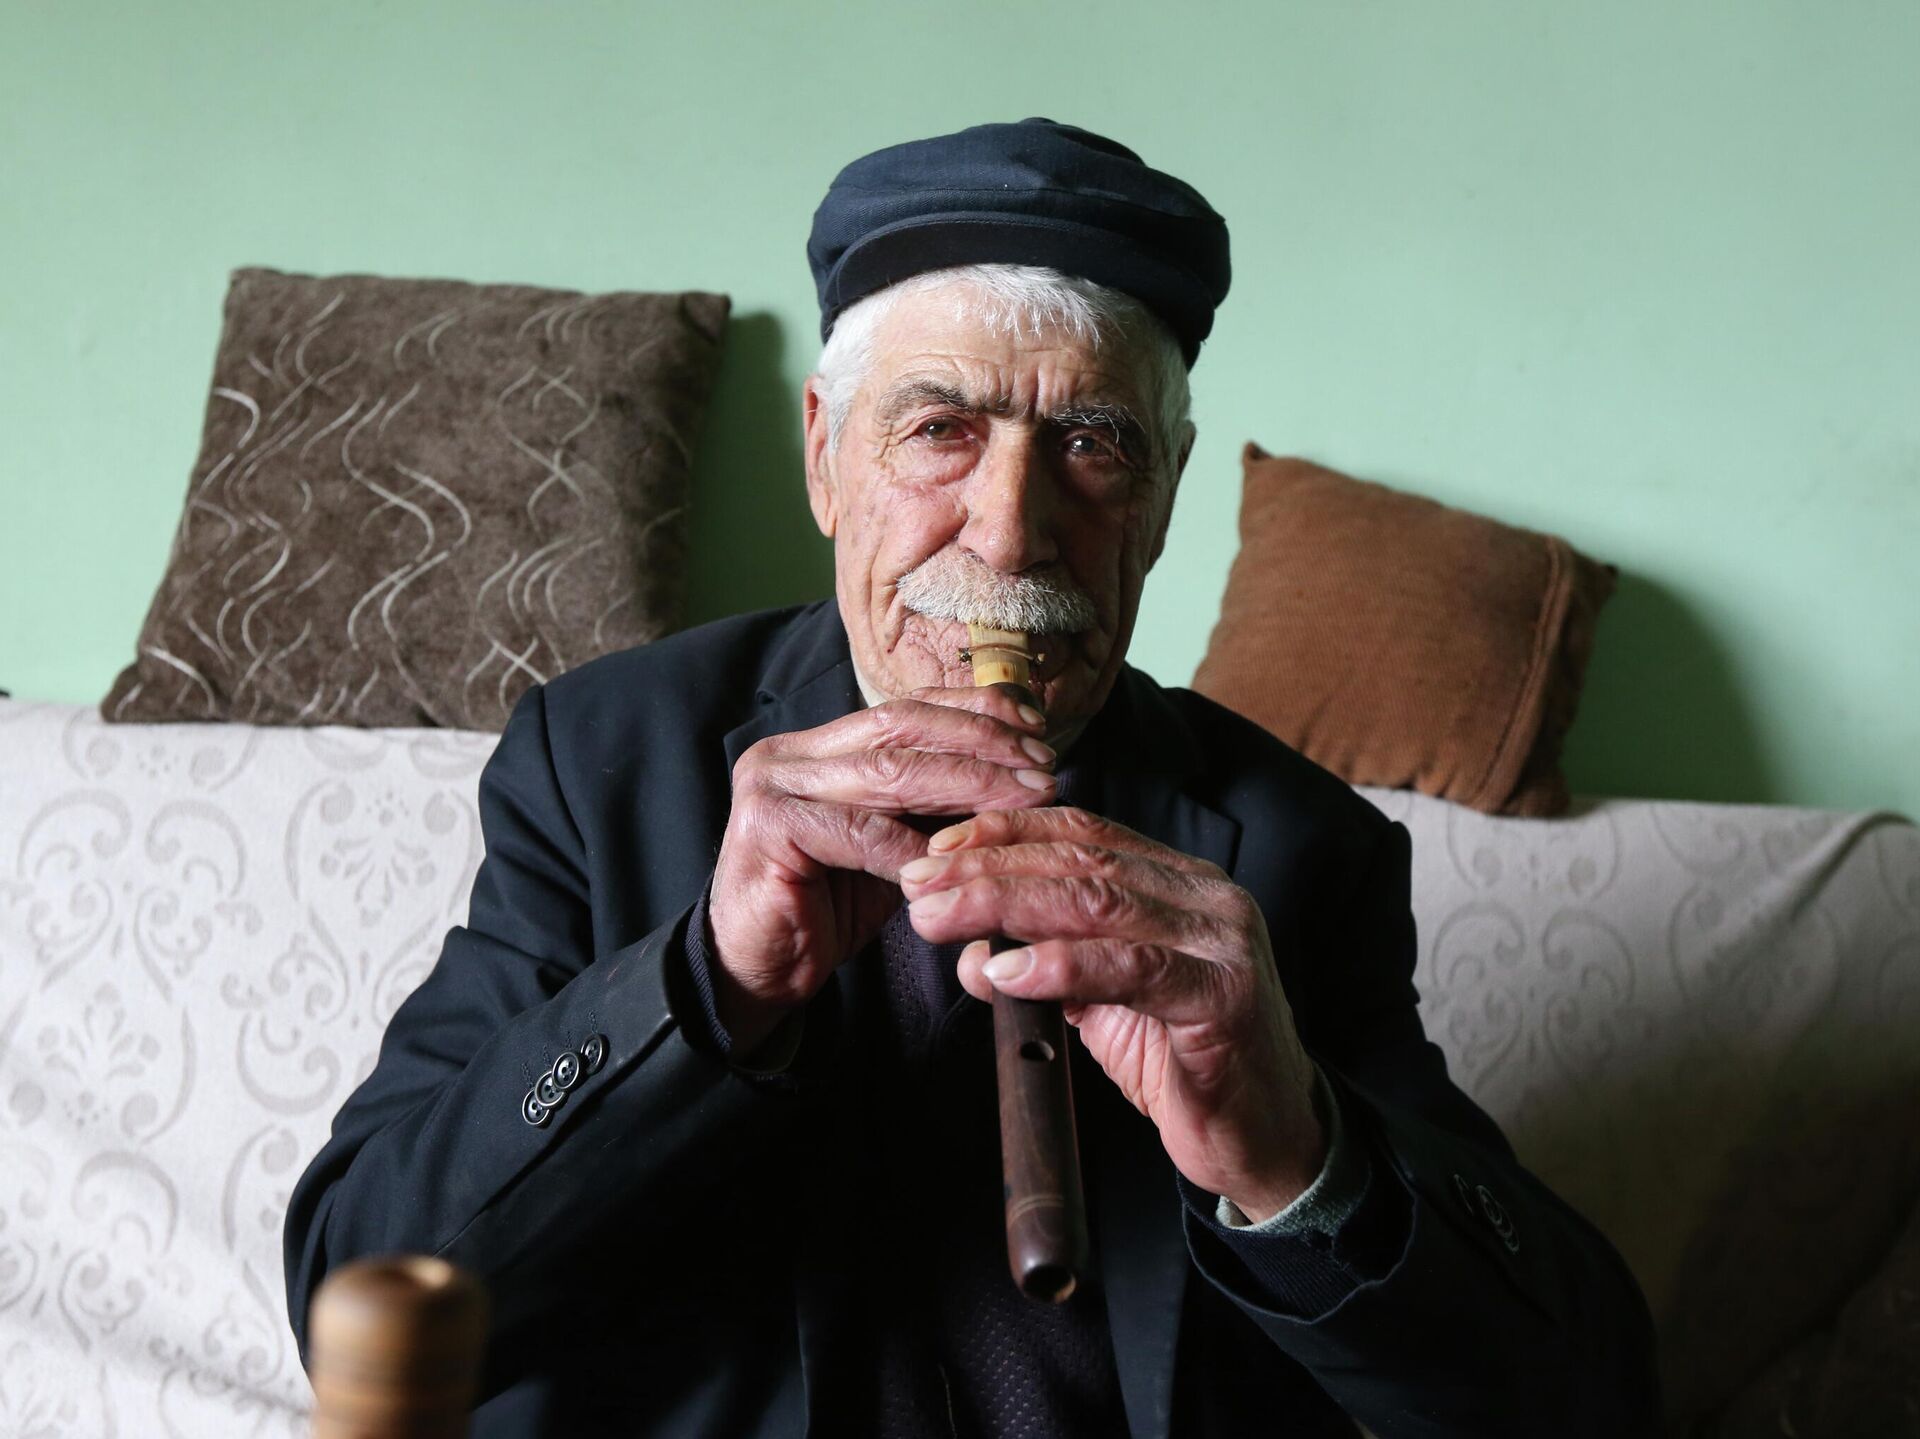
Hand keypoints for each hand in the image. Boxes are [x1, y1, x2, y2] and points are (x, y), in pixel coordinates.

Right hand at [707, 688, 1057, 1050]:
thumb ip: (930, 808)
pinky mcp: (768, 828)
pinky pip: (862, 833)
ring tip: (1026, 796)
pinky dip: (917, 846)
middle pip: (901, 727)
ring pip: (889, 772)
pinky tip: (964, 858)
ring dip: (968, 782)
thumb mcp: (889, 848)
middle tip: (1043, 763)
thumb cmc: (826, 909)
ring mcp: (772, 785)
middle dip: (981, 741)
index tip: (1035, 723)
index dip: (972, 710)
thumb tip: (1015, 774)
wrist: (757, 971)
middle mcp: (788, 753)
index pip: (905, 710)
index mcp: (816, 746)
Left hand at [898, 807, 1324, 1220]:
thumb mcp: (1103, 1001)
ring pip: (1100, 901)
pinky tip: (1009, 971)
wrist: (1265, 1141)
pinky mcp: (1225, 999)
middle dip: (987, 868)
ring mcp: (1222, 943)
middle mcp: (1205, 897)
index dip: (1003, 833)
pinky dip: (1062, 966)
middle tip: (919, 885)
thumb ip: (1047, 963)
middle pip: (1082, 859)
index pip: (1082, 832)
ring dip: (1006, 904)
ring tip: (941, 918)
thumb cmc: (1182, 1062)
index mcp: (1178, 882)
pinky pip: (1133, 968)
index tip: (935, 850)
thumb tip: (971, 947)